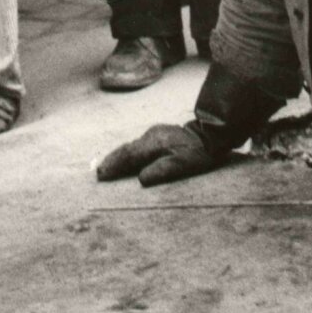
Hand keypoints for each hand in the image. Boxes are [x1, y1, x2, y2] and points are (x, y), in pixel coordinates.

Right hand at [95, 123, 218, 185]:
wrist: (212, 134)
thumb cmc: (199, 153)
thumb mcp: (183, 164)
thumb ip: (162, 170)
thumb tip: (140, 179)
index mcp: (154, 143)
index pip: (128, 155)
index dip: (114, 165)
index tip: (102, 175)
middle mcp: (150, 135)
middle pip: (126, 148)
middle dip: (112, 160)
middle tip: (99, 172)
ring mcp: (154, 133)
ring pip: (131, 145)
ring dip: (119, 156)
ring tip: (107, 167)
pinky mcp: (159, 134)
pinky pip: (138, 145)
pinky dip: (128, 153)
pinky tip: (127, 158)